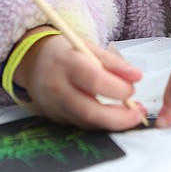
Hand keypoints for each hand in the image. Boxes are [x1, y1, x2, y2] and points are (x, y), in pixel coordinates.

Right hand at [13, 27, 145, 130]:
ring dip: (113, 123)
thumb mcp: (87, 47)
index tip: (133, 87)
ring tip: (132, 115)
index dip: (118, 88)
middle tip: (138, 113)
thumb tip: (136, 76)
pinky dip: (101, 123)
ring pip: (86, 122)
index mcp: (65, 63)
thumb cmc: (64, 52)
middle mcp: (57, 87)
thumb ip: (113, 62)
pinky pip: (81, 124)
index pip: (94, 80)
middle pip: (89, 110)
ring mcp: (54, 106)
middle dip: (118, 117)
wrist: (32, 62)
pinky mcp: (55, 118)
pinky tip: (115, 117)